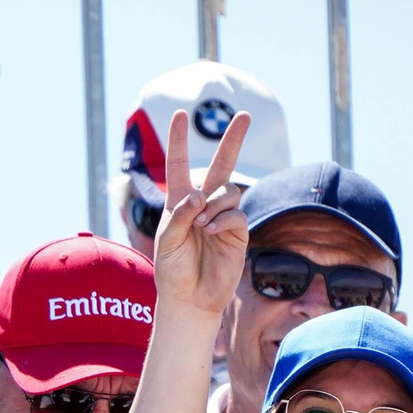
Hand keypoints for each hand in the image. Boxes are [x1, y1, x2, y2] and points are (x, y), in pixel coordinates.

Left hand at [152, 109, 250, 316]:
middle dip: (233, 139)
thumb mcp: (167, 240)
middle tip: (245, 115)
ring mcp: (223, 216)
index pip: (179, 164)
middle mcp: (203, 203)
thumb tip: (199, 193)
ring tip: (201, 225)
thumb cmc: (172, 270)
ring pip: (228, 190)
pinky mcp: (238, 232)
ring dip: (214, 203)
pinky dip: (222, 218)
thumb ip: (180, 214)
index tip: (180, 114)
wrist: (190, 298)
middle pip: (222, 164)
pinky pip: (236, 213)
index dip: (179, 140)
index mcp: (179, 201)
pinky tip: (211, 231)